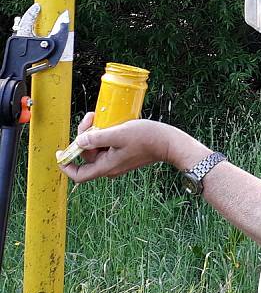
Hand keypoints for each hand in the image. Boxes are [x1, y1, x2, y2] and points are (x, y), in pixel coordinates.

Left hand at [57, 118, 174, 183]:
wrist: (168, 142)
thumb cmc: (146, 138)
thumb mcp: (119, 134)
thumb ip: (97, 138)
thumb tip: (78, 142)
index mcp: (107, 166)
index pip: (79, 175)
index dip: (67, 166)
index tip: (60, 153)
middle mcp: (110, 166)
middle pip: (87, 155)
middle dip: (84, 137)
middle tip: (90, 118)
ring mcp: (118, 161)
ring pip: (97, 148)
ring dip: (95, 133)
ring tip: (99, 117)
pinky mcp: (124, 154)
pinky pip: (107, 145)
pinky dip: (105, 134)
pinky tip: (110, 123)